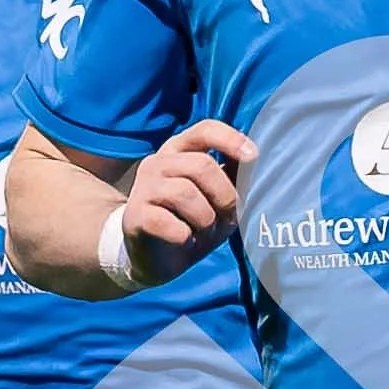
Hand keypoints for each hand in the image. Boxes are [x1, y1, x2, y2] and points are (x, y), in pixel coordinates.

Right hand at [123, 120, 255, 283]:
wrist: (154, 258)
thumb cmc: (191, 223)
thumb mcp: (218, 200)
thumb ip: (233, 179)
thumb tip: (253, 160)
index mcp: (180, 150)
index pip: (205, 130)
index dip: (231, 139)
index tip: (253, 157)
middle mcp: (158, 162)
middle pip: (202, 165)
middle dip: (224, 195)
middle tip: (225, 217)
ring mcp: (143, 187)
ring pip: (185, 193)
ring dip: (205, 219)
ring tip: (202, 231)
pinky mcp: (135, 216)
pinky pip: (169, 223)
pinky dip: (185, 236)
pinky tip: (183, 240)